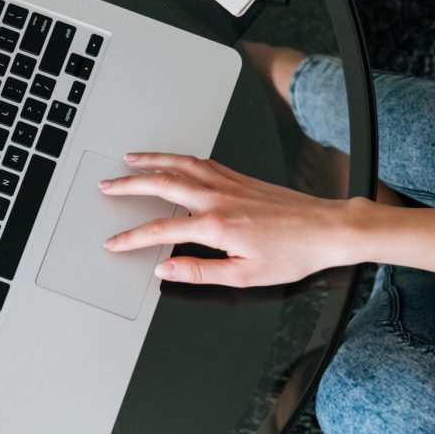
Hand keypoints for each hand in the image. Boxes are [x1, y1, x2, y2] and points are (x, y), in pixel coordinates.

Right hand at [100, 152, 365, 286]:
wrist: (328, 229)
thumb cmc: (293, 253)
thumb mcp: (244, 275)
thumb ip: (199, 271)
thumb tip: (166, 270)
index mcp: (216, 224)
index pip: (161, 229)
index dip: (132, 237)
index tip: (114, 242)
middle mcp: (219, 197)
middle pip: (162, 184)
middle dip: (129, 184)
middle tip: (106, 185)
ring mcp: (229, 183)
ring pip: (180, 164)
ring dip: (151, 161)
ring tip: (129, 160)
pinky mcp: (241, 178)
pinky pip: (202, 162)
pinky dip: (179, 158)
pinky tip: (172, 160)